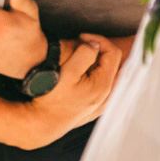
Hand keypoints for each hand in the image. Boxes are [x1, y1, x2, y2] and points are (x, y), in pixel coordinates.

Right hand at [18, 34, 122, 148]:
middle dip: (101, 50)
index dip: (99, 39)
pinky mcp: (96, 109)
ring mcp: (103, 104)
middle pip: (115, 64)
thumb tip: (94, 45)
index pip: (113, 53)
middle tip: (83, 45)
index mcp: (103, 85)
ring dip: (100, 62)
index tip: (82, 37)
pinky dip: (100, 75)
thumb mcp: (66, 72)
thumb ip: (83, 55)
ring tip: (83, 57)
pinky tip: (86, 73)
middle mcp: (107, 96)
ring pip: (111, 75)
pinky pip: (106, 87)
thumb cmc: (52, 98)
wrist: (43, 123)